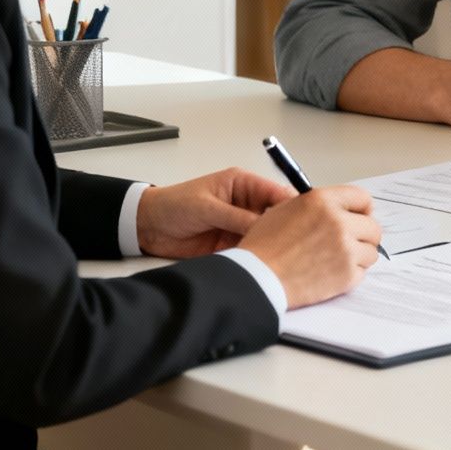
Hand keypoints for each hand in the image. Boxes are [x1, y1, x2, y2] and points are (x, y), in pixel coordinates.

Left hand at [136, 168, 294, 257]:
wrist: (147, 227)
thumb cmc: (173, 205)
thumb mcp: (207, 207)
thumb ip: (237, 217)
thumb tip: (265, 226)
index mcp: (243, 185)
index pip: (276, 193)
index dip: (292, 207)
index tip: (303, 221)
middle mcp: (246, 204)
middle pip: (276, 216)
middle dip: (287, 228)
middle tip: (298, 243)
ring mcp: (239, 225)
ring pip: (266, 235)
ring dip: (273, 245)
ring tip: (284, 257)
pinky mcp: (232, 244)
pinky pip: (252, 249)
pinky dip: (258, 256)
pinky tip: (265, 264)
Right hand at [237, 185, 382, 308]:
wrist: (257, 277)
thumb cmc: (264, 246)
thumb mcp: (286, 209)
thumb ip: (317, 206)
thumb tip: (336, 209)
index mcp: (323, 201)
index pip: (362, 198)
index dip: (362, 209)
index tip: (361, 216)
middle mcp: (338, 222)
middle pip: (373, 227)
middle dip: (364, 235)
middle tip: (352, 242)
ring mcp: (345, 249)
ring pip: (371, 252)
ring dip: (359, 256)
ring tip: (338, 260)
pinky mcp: (347, 275)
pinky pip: (362, 272)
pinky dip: (351, 274)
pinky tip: (332, 273)